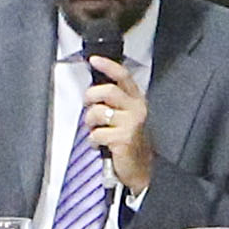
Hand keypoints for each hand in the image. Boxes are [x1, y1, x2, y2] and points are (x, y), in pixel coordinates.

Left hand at [85, 55, 155, 199]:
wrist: (140, 169)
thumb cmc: (130, 141)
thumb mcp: (126, 117)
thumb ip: (114, 101)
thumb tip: (93, 91)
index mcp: (136, 100)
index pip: (123, 76)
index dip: (108, 66)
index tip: (94, 60)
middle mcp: (136, 109)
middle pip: (108, 91)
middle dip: (90, 96)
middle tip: (87, 104)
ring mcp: (131, 123)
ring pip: (98, 112)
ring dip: (90, 123)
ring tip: (95, 130)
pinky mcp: (124, 138)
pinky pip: (97, 134)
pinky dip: (93, 141)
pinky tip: (100, 144)